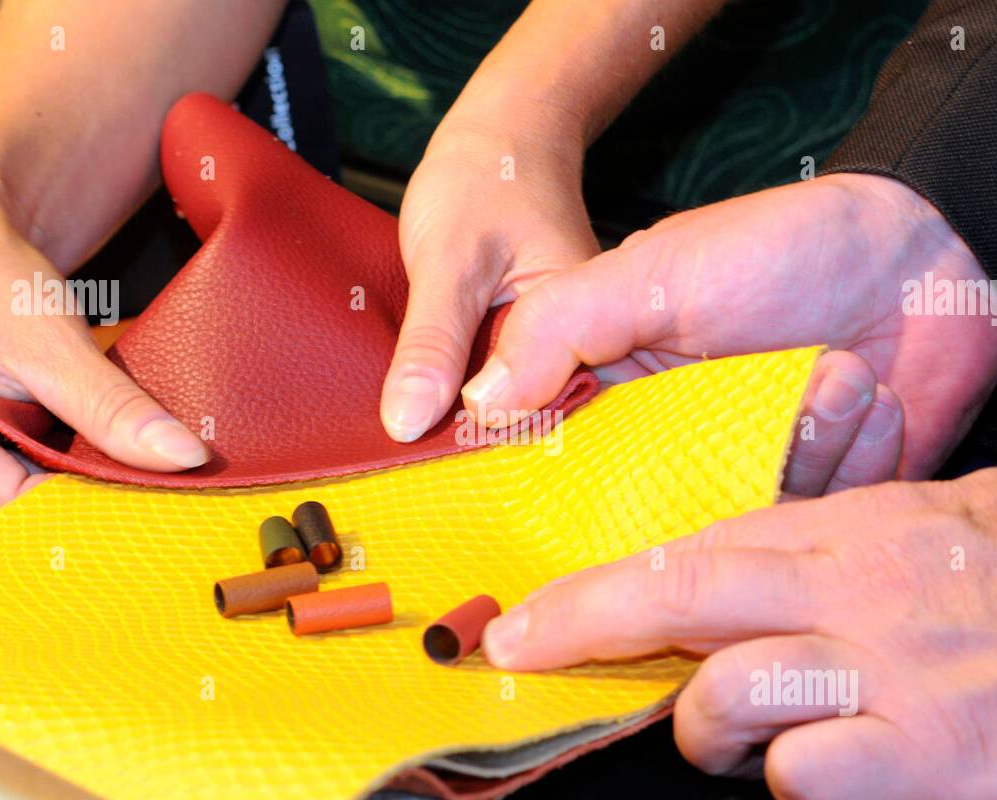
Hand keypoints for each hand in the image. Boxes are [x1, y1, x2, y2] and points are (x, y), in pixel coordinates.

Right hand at [0, 175, 208, 532]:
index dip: (87, 504)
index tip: (150, 491)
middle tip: (124, 461)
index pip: (12, 509)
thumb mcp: (57, 340)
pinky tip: (46, 443)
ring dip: (50, 488)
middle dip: (71, 496)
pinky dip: (30, 482)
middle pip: (5, 520)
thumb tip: (184, 460)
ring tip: (68, 433)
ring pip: (2, 519)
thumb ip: (116, 410)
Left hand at [380, 117, 598, 442]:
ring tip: (417, 445)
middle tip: (415, 465)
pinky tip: (431, 405)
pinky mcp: (530, 342)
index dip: (486, 446)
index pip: (539, 418)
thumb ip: (431, 344)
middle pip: (526, 420)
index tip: (431, 467)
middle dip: (474, 440)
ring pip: (506, 403)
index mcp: (589, 331)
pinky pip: (496, 381)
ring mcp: (559, 346)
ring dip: (464, 419)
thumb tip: (406, 426)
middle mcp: (585, 348)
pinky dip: (463, 388)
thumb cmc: (484, 179)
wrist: (502, 134)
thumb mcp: (448, 262)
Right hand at [460, 174, 996, 479]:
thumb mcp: (655, 271)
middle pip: (664, 529)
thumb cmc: (783, 245)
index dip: (570, 508)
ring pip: (753, 527)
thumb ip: (561, 328)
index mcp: (627, 405)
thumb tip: (473, 402)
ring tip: (841, 373)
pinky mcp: (829, 500)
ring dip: (810, 446)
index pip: (573, 480)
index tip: (600, 506)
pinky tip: (876, 395)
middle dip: (719, 485)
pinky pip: (828, 523)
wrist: (930, 247)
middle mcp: (687, 457)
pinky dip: (859, 458)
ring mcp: (760, 482)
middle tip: (755, 422)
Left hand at [483, 468, 996, 799]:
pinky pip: (812, 774)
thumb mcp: (939, 511)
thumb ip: (846, 526)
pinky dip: (790, 782)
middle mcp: (852, 593)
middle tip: (525, 647)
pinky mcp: (930, 749)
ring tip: (720, 733)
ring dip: (700, 722)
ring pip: (730, 691)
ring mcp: (886, 669)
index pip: (695, 546)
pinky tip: (812, 773)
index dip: (604, 582)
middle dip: (583, 622)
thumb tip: (772, 540)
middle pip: (683, 594)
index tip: (540, 609)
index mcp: (850, 531)